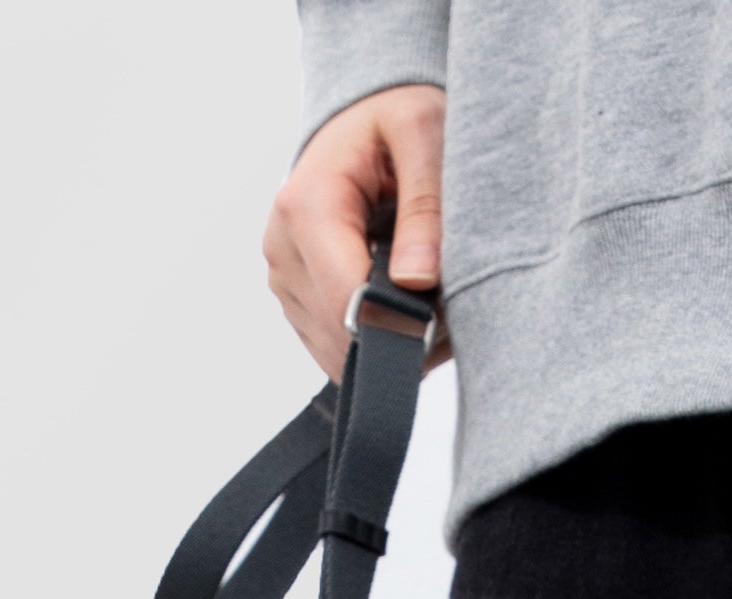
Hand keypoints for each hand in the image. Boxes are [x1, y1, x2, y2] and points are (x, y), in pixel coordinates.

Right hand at [264, 85, 446, 379]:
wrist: (363, 116)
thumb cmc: (395, 114)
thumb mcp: (423, 132)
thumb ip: (425, 205)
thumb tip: (417, 281)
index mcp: (306, 207)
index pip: (347, 300)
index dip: (400, 322)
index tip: (446, 315)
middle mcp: (283, 249)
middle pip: (342, 333)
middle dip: (399, 331)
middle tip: (448, 302)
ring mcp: (285, 279)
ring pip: (339, 350)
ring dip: (388, 339)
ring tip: (427, 296)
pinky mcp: (295, 298)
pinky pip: (335, 346)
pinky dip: (375, 337)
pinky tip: (402, 302)